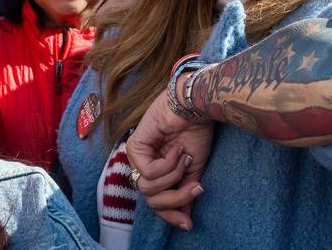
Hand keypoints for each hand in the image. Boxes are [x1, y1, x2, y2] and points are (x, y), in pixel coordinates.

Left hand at [126, 78, 213, 230]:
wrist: (197, 108)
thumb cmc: (197, 132)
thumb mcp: (194, 170)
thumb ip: (185, 192)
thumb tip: (185, 219)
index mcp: (158, 170)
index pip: (156, 201)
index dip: (171, 215)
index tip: (189, 224)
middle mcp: (145, 164)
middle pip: (152, 200)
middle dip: (175, 198)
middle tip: (196, 188)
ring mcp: (138, 156)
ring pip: (148, 189)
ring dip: (173, 176)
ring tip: (184, 157)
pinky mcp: (134, 147)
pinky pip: (148, 173)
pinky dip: (167, 164)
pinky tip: (175, 150)